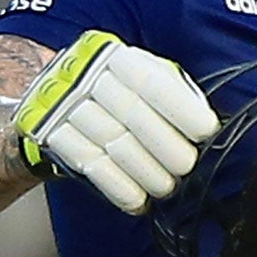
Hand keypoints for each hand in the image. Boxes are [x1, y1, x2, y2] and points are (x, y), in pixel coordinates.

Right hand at [13, 31, 219, 213]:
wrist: (57, 96)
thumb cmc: (120, 90)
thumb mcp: (145, 76)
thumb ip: (174, 93)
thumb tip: (207, 128)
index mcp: (117, 56)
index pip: (152, 83)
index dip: (181, 109)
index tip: (206, 133)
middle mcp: (86, 75)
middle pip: (133, 116)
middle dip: (166, 147)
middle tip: (187, 168)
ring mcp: (63, 104)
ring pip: (111, 143)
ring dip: (145, 172)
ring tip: (166, 188)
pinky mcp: (49, 133)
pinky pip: (88, 164)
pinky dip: (117, 186)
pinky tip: (138, 200)